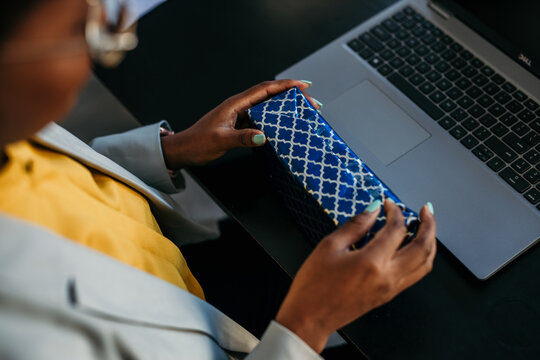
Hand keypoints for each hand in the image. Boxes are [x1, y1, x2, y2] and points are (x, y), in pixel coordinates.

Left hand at [161, 79, 319, 168]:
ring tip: (303, 112)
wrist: (184, 150)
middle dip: (292, 95)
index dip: (285, 86)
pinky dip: (276, 119)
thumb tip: (263, 136)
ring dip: (285, 107)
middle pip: (270, 95)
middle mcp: (239, 106)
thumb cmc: (197, 143)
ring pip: (267, 106)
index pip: (264, 89)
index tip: (303, 86)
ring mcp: (239, 114)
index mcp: (235, 104)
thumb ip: (241, 138)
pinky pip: (262, 118)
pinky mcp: (239, 124)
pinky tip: (284, 126)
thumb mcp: (220, 141)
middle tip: (311, 102)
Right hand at [275, 200, 436, 352]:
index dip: (395, 211)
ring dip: (429, 242)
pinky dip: (420, 257)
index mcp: (372, 262)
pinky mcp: (388, 295)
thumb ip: (356, 225)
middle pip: (424, 247)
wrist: (310, 318)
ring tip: (424, 227)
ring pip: (425, 264)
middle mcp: (388, 277)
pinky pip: (415, 274)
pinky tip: (411, 247)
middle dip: (429, 225)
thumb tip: (373, 209)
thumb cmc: (314, 285)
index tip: (387, 203)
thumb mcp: (329, 247)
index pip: (397, 229)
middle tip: (425, 210)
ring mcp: (391, 288)